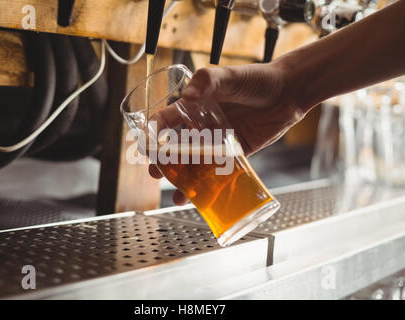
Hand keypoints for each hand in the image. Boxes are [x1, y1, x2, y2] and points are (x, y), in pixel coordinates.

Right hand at [149, 61, 306, 204]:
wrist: (289, 91)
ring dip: (184, 179)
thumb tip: (188, 95)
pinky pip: (219, 171)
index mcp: (197, 106)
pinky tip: (200, 196)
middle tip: (155, 173)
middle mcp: (205, 125)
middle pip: (178, 147)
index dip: (154, 133)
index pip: (168, 120)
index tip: (144, 147)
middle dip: (164, 161)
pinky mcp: (236, 154)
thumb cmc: (257, 79)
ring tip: (176, 193)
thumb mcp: (229, 76)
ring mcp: (219, 141)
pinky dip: (209, 184)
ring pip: (196, 163)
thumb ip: (207, 81)